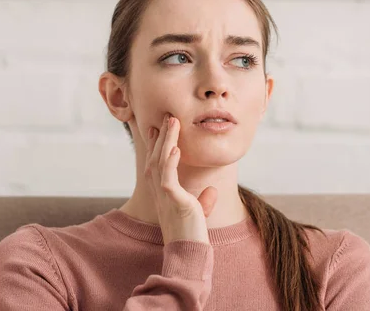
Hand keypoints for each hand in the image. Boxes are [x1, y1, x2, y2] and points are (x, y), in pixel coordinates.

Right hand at [144, 113, 217, 244]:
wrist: (189, 253)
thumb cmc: (192, 235)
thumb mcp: (198, 213)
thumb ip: (203, 200)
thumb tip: (213, 190)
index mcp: (163, 193)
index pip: (157, 163)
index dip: (157, 145)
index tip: (158, 128)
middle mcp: (159, 192)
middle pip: (156, 157)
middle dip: (161, 136)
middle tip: (166, 117)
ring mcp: (164, 196)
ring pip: (160, 161)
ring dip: (166, 140)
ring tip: (172, 122)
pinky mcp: (172, 200)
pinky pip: (168, 176)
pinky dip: (170, 161)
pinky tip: (176, 148)